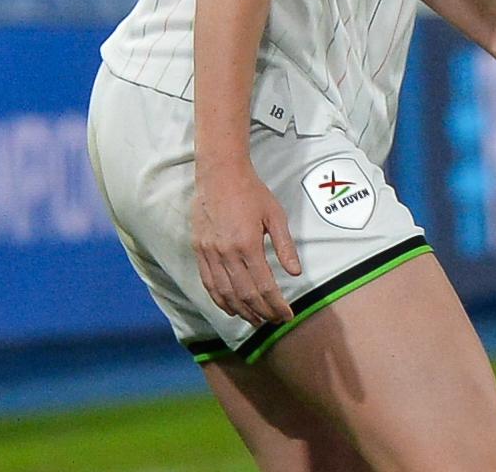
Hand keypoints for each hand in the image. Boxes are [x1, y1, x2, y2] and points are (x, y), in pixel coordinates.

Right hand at [191, 162, 302, 324]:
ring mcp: (210, 253)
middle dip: (262, 312)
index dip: (276, 305)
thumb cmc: (252, 192)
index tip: (287, 315)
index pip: (264, 286)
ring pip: (225, 293)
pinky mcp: (199, 251)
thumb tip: (295, 273)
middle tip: (274, 321)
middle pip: (244, 295)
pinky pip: (208, 283)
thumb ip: (285, 245)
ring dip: (241, 312)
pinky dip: (220, 300)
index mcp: (248, 244)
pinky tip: (231, 309)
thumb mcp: (275, 215)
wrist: (220, 174)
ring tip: (256, 320)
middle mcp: (226, 253)